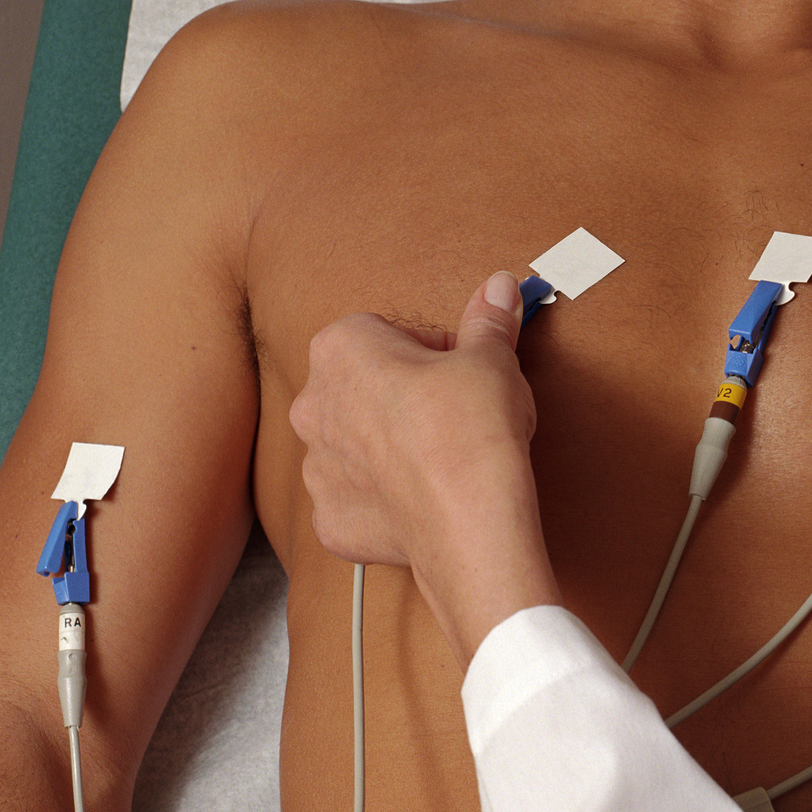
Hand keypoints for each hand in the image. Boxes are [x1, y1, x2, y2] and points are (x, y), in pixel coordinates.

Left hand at [291, 271, 561, 663]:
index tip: (462, 369)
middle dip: (404, 396)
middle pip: (363, 387)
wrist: (469, 522)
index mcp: (342, 349)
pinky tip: (424, 499)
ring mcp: (316, 467)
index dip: (433, 350)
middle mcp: (313, 406)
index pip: (386, 332)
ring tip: (442, 458)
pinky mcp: (331, 519)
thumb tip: (498, 288)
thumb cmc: (471, 432)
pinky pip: (357, 499)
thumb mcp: (491, 360)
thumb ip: (488, 321)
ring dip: (390, 447)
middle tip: (455, 412)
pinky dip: (385, 500)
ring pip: (356, 446)